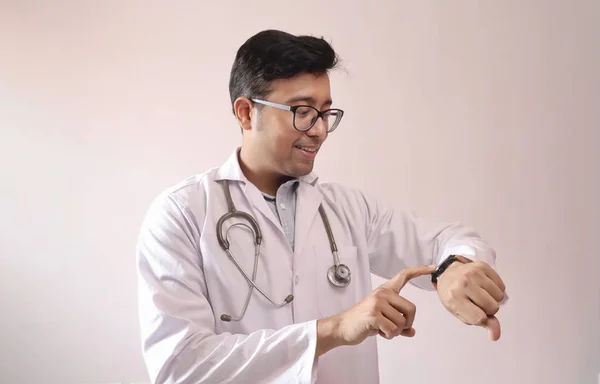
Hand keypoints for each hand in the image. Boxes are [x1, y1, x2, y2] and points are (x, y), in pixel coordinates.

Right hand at [316, 264, 435, 355]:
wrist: (342, 327)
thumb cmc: (362, 322)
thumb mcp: (382, 321)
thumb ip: (398, 324)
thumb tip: (412, 331)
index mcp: (385, 291)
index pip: (404, 276)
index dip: (419, 270)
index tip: (433, 267)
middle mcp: (382, 293)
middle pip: (411, 309)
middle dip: (407, 323)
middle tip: (394, 328)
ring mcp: (378, 302)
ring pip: (402, 322)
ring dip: (395, 332)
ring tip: (381, 329)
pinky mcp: (374, 314)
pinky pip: (393, 330)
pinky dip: (388, 335)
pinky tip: (377, 331)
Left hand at [435, 259, 505, 340]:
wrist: (447, 274)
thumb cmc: (454, 296)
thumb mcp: (461, 313)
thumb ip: (481, 323)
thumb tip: (495, 336)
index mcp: (454, 298)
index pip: (480, 318)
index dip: (482, 318)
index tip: (475, 313)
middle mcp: (464, 284)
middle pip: (493, 307)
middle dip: (488, 308)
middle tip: (476, 302)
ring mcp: (473, 273)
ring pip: (499, 296)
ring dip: (493, 298)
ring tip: (480, 294)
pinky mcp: (482, 266)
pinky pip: (501, 286)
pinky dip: (496, 289)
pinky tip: (484, 286)